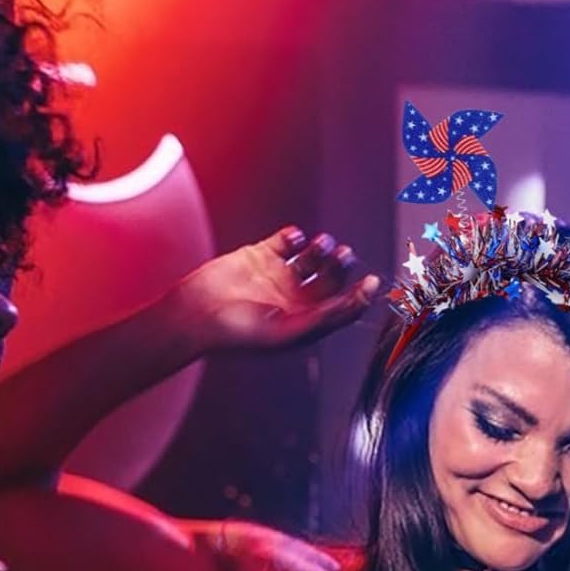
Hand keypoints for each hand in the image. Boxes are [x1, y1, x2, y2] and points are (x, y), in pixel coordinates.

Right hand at [173, 226, 381, 354]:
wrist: (196, 316)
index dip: (360, 295)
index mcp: (306, 322)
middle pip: (330, 278)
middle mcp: (296, 299)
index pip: (342, 307)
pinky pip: (286, 241)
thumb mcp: (290, 331)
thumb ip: (327, 317)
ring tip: (323, 244)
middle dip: (341, 266)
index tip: (373, 281)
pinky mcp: (260, 255)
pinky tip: (294, 239)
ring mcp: (278, 276)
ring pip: (312, 257)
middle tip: (345, 255)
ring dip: (322, 249)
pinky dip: (295, 236)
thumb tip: (359, 302)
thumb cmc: (242, 334)